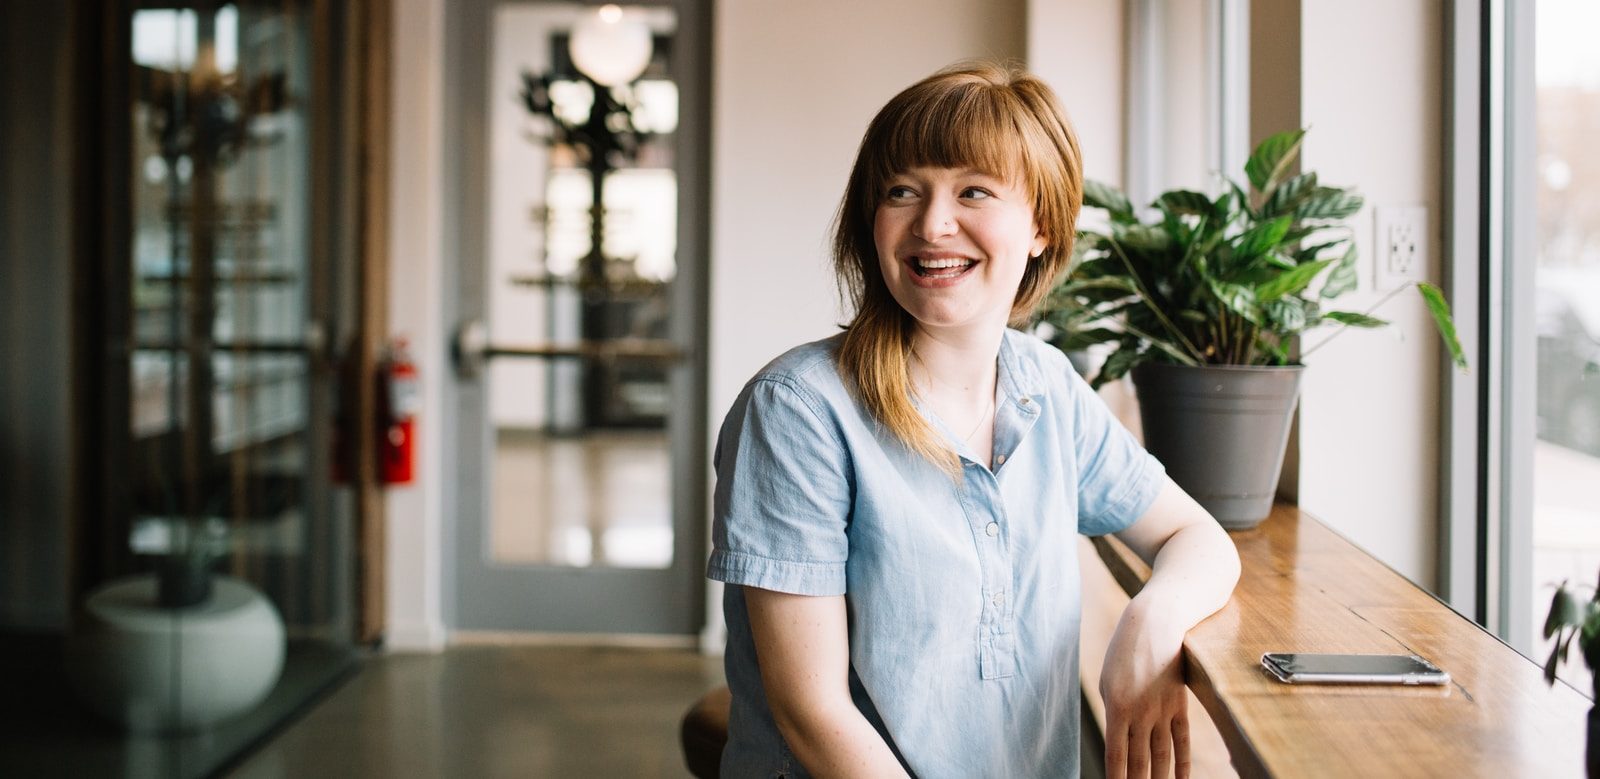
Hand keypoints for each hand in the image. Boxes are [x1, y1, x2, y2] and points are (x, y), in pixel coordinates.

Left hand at [1099, 599, 1190, 778]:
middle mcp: (1141, 713)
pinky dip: (1182, 764)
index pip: (1116, 756)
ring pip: (1161, 756)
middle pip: (1140, 761)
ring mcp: (1163, 711)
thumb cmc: (1124, 652)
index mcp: (1116, 707)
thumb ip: (1114, 713)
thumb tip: (1118, 742)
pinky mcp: (1179, 705)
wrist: (1155, 624)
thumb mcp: (1108, 681)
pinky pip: (1181, 741)